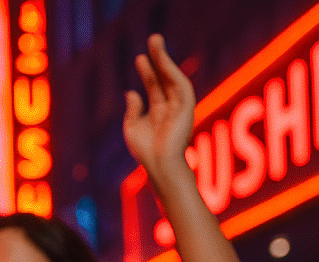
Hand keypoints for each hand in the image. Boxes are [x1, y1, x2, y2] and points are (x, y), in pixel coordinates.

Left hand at [122, 35, 194, 182]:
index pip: (153, 85)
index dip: (147, 71)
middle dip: (158, 58)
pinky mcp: (187, 107)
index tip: (139, 58)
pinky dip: (172, 72)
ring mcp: (179, 105)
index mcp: (158, 110)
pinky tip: (164, 62)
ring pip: (173, 77)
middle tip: (153, 38)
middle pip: (164, 77)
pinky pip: (180, 85)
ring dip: (165, 59)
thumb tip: (131, 91)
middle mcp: (170, 105)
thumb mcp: (132, 127)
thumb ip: (133, 109)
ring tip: (156, 42)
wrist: (159, 165)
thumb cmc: (145, 151)